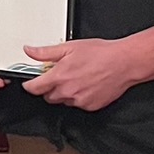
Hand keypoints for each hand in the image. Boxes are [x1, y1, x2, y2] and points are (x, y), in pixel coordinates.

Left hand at [19, 39, 142, 111]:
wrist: (123, 63)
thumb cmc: (100, 53)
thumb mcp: (69, 47)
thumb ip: (45, 52)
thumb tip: (29, 51)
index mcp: (59, 76)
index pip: (34, 88)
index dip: (29, 85)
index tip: (30, 82)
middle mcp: (68, 91)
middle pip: (48, 97)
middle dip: (50, 88)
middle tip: (59, 76)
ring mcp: (79, 101)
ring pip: (63, 101)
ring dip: (64, 93)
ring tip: (76, 78)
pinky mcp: (90, 106)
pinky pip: (78, 105)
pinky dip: (78, 97)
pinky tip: (86, 85)